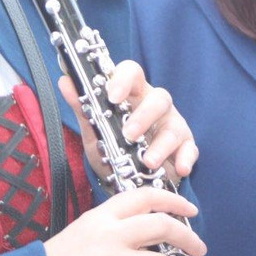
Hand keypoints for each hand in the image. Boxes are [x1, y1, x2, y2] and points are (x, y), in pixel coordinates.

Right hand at [44, 187, 218, 255]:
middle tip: (201, 248)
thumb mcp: (83, 231)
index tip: (190, 209)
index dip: (172, 201)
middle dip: (188, 237)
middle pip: (160, 226)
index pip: (144, 197)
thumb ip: (111, 227)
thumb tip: (142, 232)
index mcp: (103, 216)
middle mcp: (111, 234)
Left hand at [58, 59, 198, 184]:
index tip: (112, 96)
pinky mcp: (185, 146)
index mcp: (132, 95)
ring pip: (174, 125)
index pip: (132, 73)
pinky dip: (186, 158)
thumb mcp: (94, 131)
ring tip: (148, 161)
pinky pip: (190, 149)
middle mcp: (155, 106)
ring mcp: (172, 125)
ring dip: (162, 144)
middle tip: (129, 134)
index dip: (124, 80)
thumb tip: (65, 81)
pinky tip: (180, 169)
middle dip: (144, 116)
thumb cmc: (113, 148)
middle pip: (159, 97)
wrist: (125, 181)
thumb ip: (82, 107)